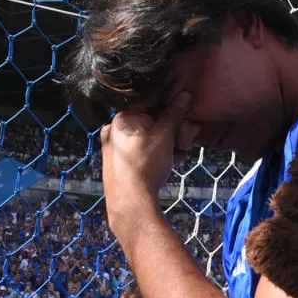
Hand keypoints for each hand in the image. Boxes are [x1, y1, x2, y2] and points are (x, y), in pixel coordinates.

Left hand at [99, 91, 188, 207]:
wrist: (130, 203)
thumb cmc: (146, 166)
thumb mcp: (164, 136)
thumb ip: (174, 114)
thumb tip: (184, 94)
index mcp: (121, 119)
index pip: (151, 108)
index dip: (171, 117)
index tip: (183, 127)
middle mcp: (112, 131)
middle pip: (150, 126)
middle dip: (170, 136)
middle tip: (183, 146)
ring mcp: (112, 150)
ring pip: (146, 142)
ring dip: (165, 148)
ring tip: (176, 159)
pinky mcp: (116, 165)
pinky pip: (139, 154)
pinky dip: (153, 158)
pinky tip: (166, 167)